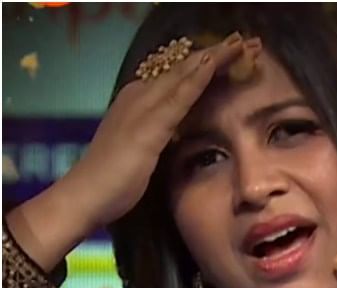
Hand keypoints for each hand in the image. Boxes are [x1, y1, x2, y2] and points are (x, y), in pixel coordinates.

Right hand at [53, 33, 259, 240]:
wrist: (87, 194)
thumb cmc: (115, 179)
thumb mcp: (146, 149)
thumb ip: (163, 133)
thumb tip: (184, 130)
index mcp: (140, 101)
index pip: (179, 76)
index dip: (208, 63)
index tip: (236, 53)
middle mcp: (139, 96)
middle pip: (184, 68)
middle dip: (217, 53)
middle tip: (247, 41)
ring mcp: (142, 108)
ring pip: (184, 75)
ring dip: (214, 58)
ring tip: (241, 43)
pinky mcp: (147, 127)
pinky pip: (178, 97)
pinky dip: (197, 79)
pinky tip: (214, 65)